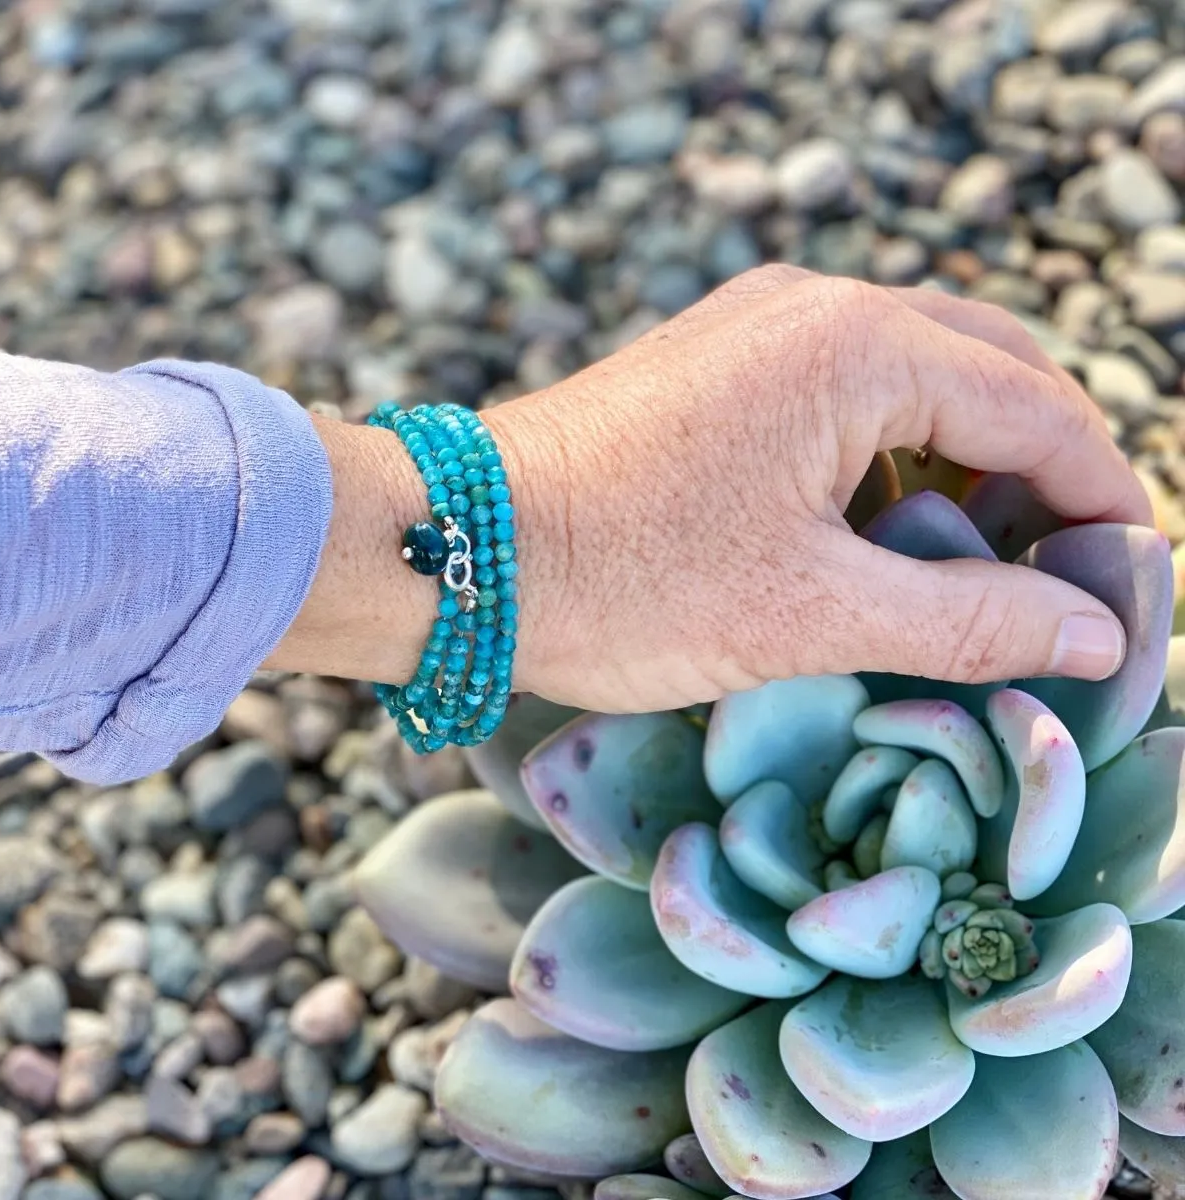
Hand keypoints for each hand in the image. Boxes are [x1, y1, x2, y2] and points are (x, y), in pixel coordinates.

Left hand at [272, 267, 1151, 715]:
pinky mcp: (716, 362)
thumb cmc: (622, 581)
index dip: (1099, 499)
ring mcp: (757, 325)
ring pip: (913, 377)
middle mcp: (815, 308)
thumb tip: (1091, 633)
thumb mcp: (811, 613)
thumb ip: (966, 618)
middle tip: (1058, 572)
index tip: (1127, 581)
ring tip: (973, 566)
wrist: (459, 549)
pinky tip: (878, 530)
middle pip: (987, 372)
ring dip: (961, 460)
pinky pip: (839, 390)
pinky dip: (885, 453)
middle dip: (1038, 469)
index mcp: (859, 348)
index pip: (1038, 410)